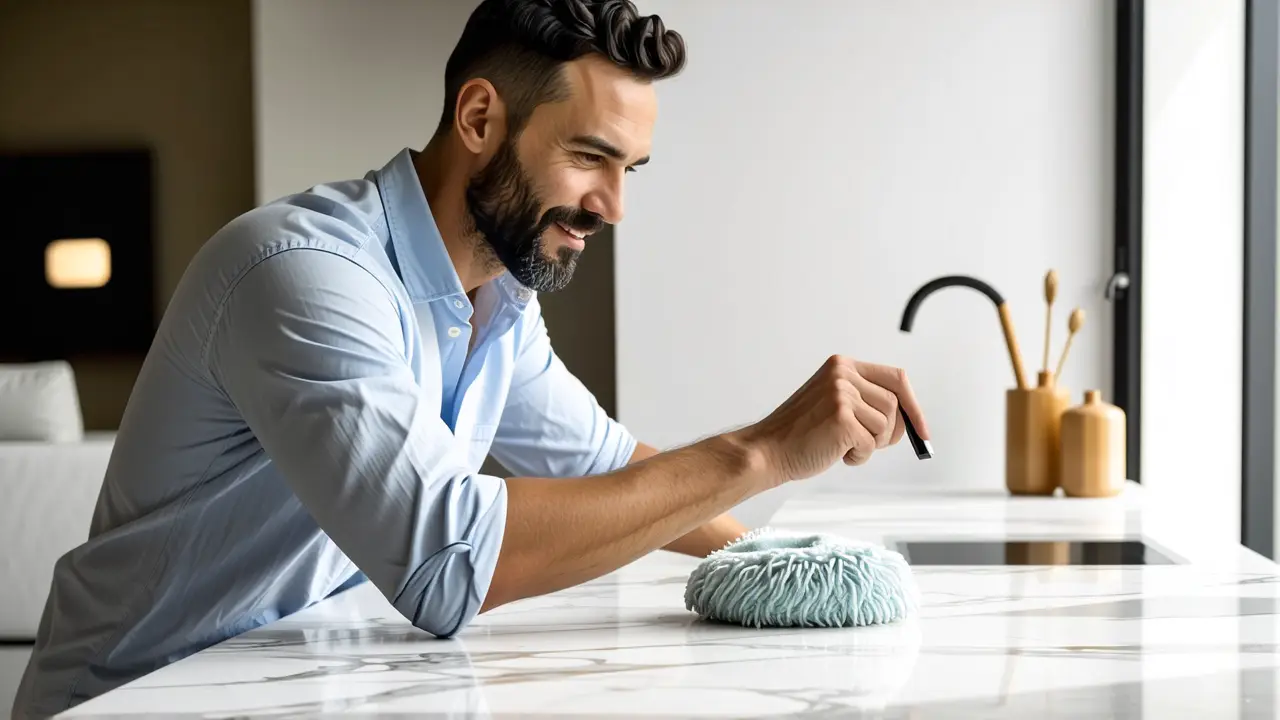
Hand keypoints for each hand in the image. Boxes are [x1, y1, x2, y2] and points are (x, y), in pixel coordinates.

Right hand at [732, 355, 930, 484]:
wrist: (767, 450)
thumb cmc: (800, 433)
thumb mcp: (834, 402)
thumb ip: (865, 400)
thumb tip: (911, 418)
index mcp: (842, 366)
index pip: (896, 378)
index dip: (914, 406)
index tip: (922, 431)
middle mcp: (842, 375)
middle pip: (895, 405)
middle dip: (889, 432)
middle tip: (867, 444)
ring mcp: (841, 395)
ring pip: (886, 425)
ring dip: (870, 445)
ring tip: (843, 446)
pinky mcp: (841, 419)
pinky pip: (870, 444)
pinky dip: (858, 456)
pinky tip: (836, 453)